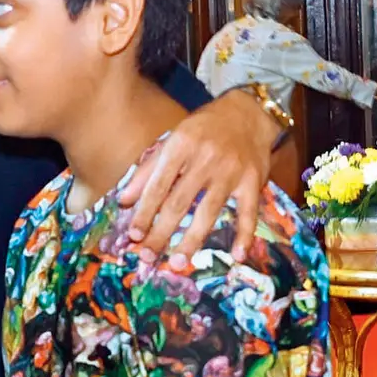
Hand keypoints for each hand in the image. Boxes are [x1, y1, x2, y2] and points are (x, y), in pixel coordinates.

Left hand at [118, 90, 278, 263]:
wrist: (248, 113)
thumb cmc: (204, 129)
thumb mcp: (173, 140)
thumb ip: (148, 170)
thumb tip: (123, 200)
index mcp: (180, 146)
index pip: (158, 185)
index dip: (144, 212)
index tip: (133, 235)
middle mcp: (204, 159)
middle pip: (179, 202)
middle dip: (161, 232)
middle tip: (148, 256)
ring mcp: (230, 171)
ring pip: (208, 211)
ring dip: (192, 240)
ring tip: (178, 263)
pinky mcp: (253, 181)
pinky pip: (248, 212)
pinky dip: (244, 234)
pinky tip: (237, 256)